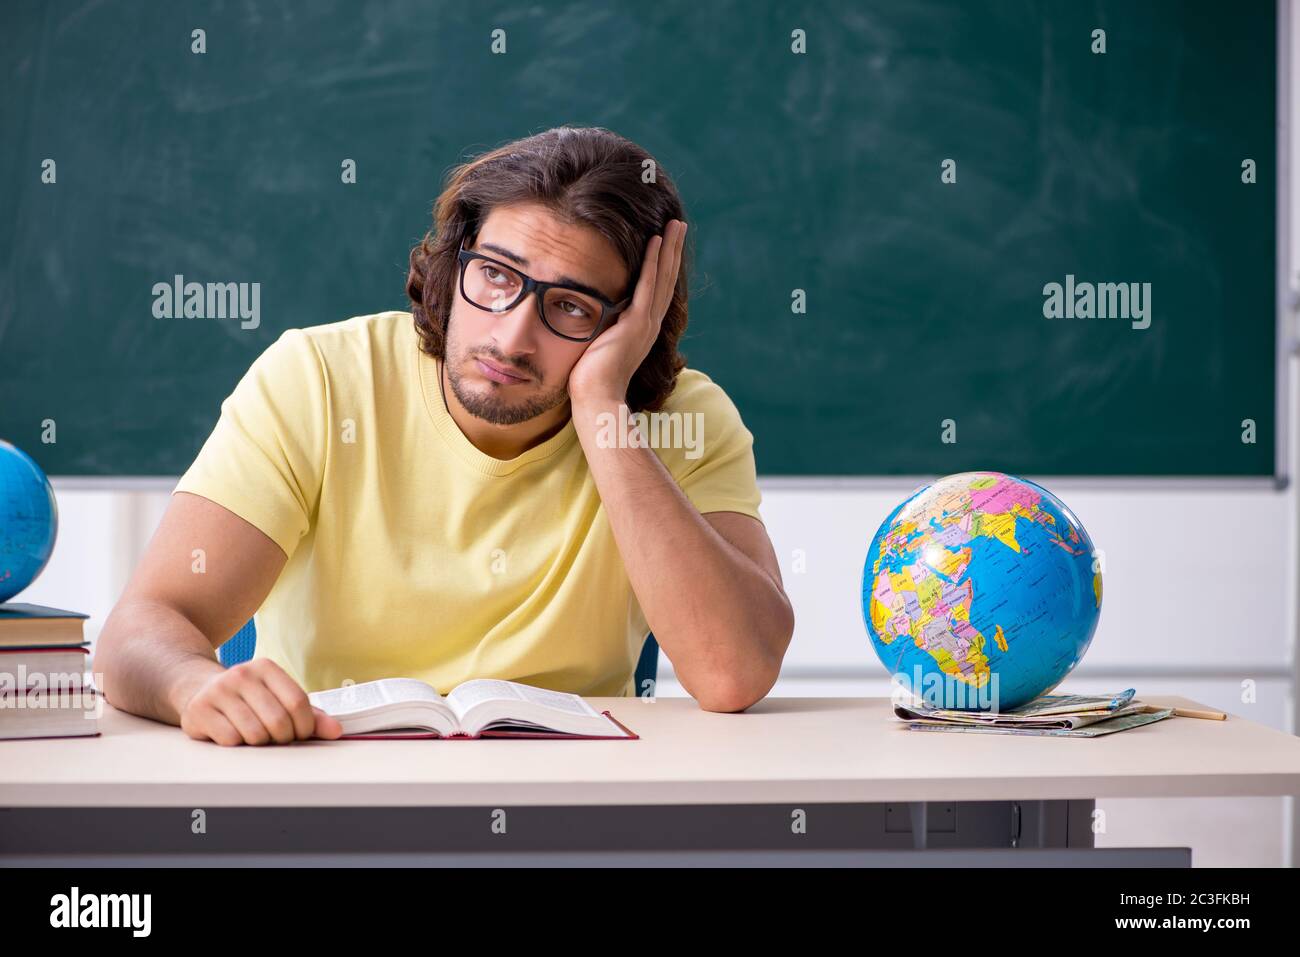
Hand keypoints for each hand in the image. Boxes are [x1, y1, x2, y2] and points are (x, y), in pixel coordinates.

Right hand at [177, 658, 342, 745]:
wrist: (198, 689)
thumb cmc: (247, 698)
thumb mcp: (278, 698)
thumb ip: (310, 714)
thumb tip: (336, 731)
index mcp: (265, 667)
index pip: (298, 702)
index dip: (306, 726)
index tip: (302, 734)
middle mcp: (241, 674)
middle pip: (278, 721)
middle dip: (283, 738)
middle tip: (277, 737)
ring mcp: (218, 692)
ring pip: (254, 734)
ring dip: (260, 743)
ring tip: (255, 734)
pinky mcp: (199, 711)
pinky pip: (231, 740)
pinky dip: (237, 744)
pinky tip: (233, 733)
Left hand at [567, 219, 687, 406]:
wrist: (597, 400)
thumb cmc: (592, 380)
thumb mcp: (600, 346)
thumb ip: (603, 328)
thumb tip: (592, 316)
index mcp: (642, 329)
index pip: (656, 290)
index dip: (663, 265)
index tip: (666, 243)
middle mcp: (649, 324)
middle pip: (666, 279)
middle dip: (672, 250)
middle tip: (679, 225)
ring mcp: (645, 323)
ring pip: (662, 278)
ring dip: (669, 249)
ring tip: (676, 225)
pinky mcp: (636, 324)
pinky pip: (647, 286)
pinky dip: (653, 263)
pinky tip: (656, 241)